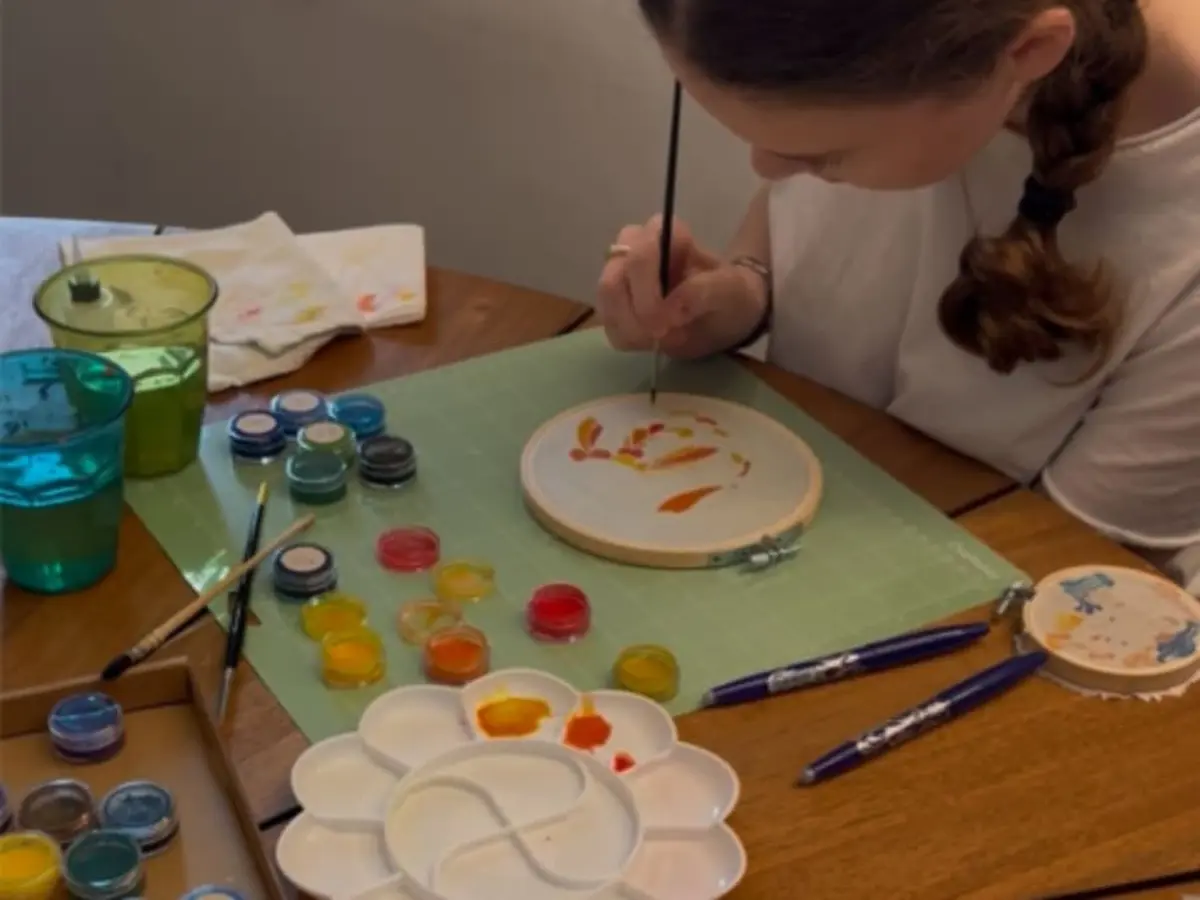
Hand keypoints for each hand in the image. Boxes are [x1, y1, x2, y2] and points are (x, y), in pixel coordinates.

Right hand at [596, 215, 767, 358]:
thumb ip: (701, 293)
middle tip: (662, 338)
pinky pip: (607, 324)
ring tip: (661, 340)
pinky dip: (627, 339)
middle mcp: (632, 246)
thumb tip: (669, 310)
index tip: (667, 325)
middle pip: (612, 283)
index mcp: (662, 232)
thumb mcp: (729, 291)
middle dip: (636, 319)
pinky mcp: (613, 302)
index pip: (639, 258)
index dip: (646, 296)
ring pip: (606, 305)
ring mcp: (618, 274)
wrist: (725, 311)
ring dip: (631, 331)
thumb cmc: (728, 294)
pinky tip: (651, 341)